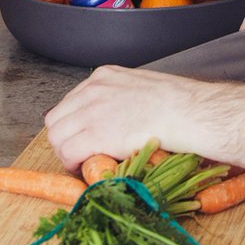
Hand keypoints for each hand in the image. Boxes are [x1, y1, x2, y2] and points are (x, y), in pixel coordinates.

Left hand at [44, 66, 226, 171]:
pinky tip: (84, 167)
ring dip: (66, 153)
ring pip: (57, 136)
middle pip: (57, 118)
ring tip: (81, 163)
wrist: (188, 112)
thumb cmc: (177, 104)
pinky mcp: (95, 134)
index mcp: (103, 76)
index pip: (70, 101)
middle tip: (77, 153)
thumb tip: (118, 117)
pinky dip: (72, 163)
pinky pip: (68, 152)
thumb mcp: (141, 88)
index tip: (81, 137)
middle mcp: (92, 89)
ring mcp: (91, 111)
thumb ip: (122, 98)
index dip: (73, 124)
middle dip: (64, 138)